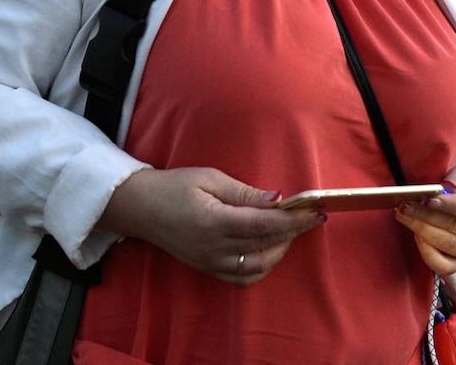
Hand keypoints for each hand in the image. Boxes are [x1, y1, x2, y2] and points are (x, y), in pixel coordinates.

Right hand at [99, 167, 326, 285]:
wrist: (140, 208)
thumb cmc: (174, 186)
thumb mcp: (210, 178)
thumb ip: (245, 193)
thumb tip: (277, 198)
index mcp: (216, 222)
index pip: (266, 224)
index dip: (294, 220)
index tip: (315, 211)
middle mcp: (214, 248)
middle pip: (266, 244)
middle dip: (294, 231)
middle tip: (312, 217)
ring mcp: (210, 262)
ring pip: (257, 267)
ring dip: (280, 250)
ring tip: (291, 230)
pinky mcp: (207, 268)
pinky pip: (241, 277)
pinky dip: (261, 267)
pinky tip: (270, 250)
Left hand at [394, 162, 455, 276]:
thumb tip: (447, 188)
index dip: (449, 205)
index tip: (427, 199)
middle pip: (454, 227)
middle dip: (426, 215)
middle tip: (404, 205)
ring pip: (445, 244)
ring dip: (421, 229)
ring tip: (404, 214)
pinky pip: (441, 266)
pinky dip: (426, 252)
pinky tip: (416, 235)